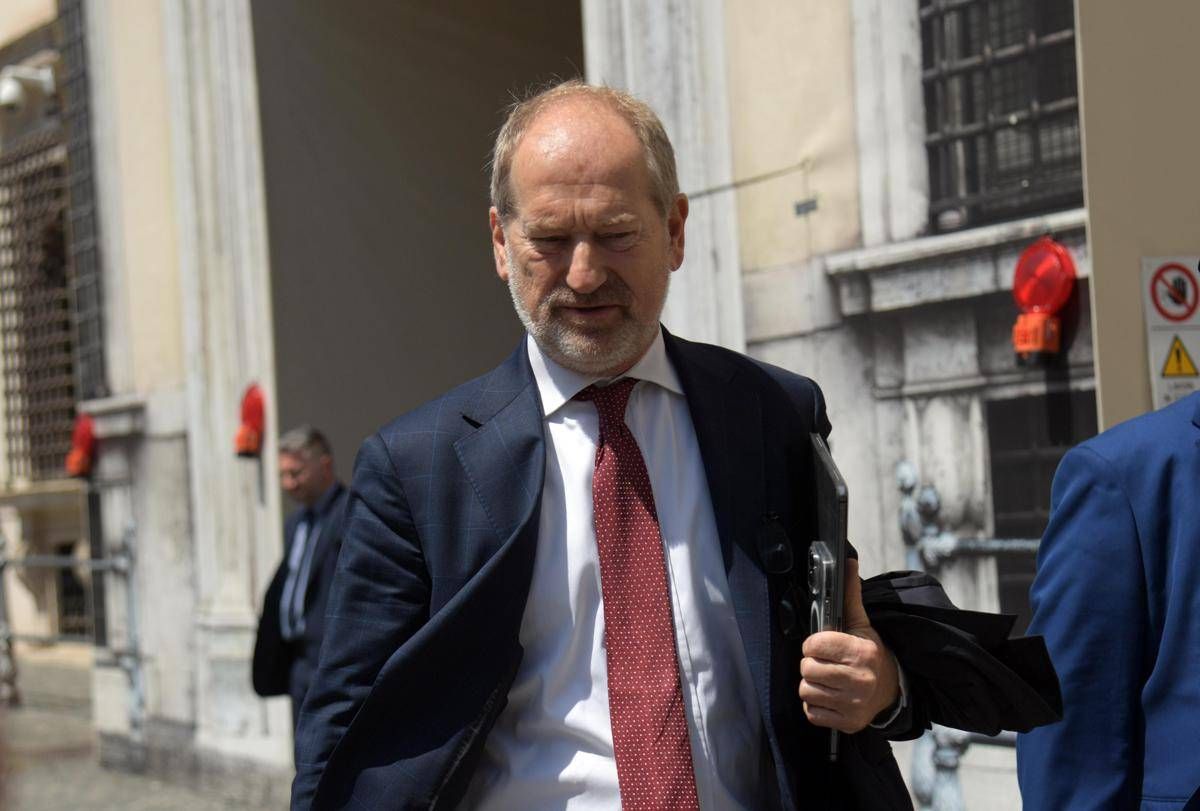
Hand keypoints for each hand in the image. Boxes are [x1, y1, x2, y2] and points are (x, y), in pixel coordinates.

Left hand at [798, 557, 899, 732]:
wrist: (892, 689)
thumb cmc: (870, 652)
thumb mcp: (862, 624)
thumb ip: (850, 595)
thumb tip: (848, 561)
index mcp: (860, 652)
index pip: (813, 645)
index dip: (813, 644)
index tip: (822, 645)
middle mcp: (859, 680)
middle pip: (806, 669)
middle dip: (811, 664)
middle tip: (825, 663)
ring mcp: (853, 704)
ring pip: (806, 690)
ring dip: (812, 684)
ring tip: (827, 679)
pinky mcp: (848, 723)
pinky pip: (812, 712)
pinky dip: (816, 705)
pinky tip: (829, 696)